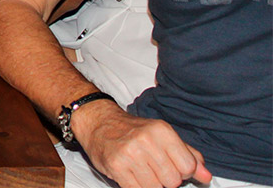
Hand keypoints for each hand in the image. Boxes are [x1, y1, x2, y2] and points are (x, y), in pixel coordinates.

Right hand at [74, 101, 211, 187]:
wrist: (98, 123)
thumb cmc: (132, 130)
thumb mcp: (163, 135)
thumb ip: (188, 155)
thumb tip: (206, 177)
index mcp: (162, 131)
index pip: (188, 167)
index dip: (182, 172)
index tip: (171, 166)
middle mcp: (146, 140)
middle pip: (173, 181)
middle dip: (166, 179)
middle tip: (153, 168)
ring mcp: (130, 154)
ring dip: (151, 184)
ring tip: (142, 171)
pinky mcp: (116, 166)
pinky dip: (137, 187)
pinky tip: (132, 176)